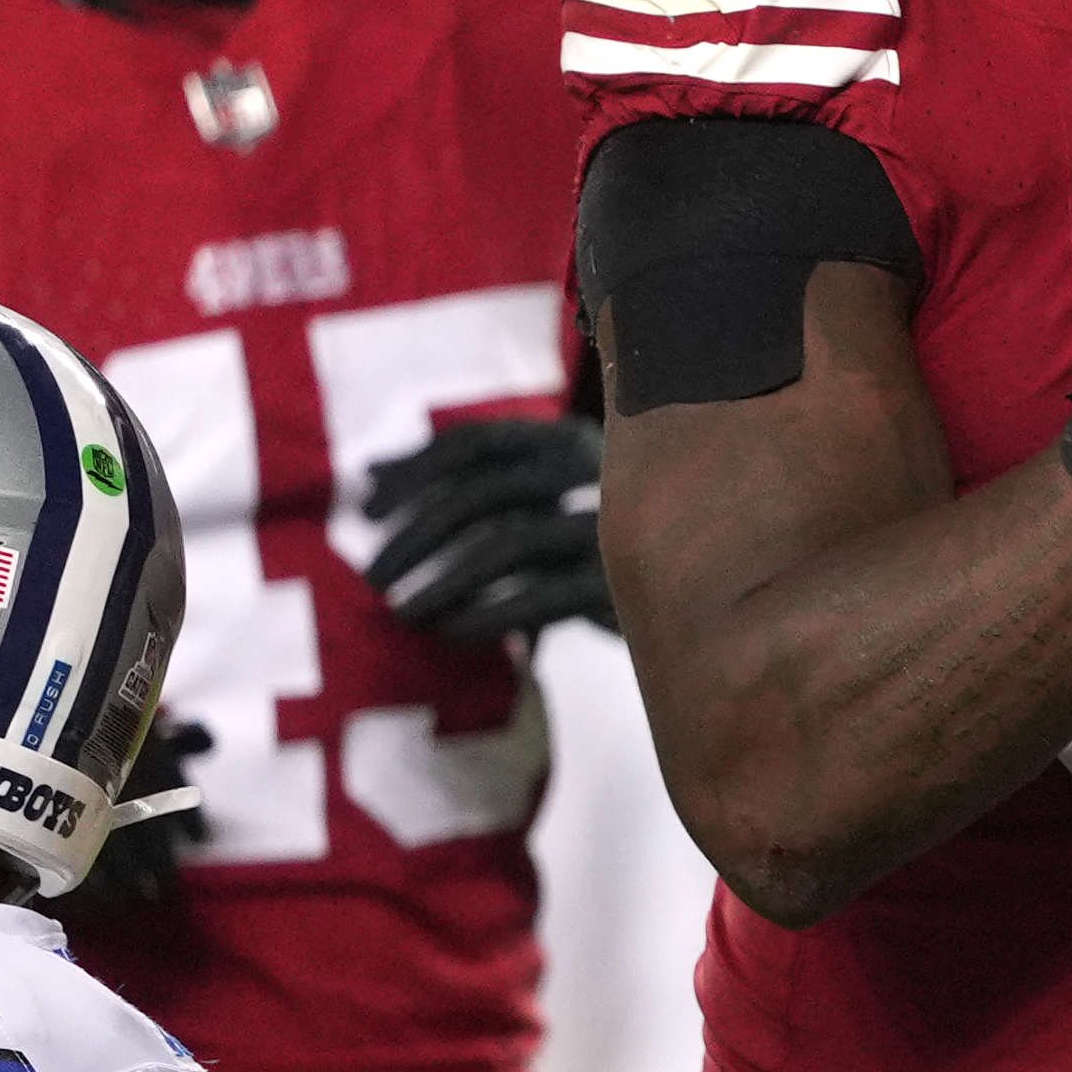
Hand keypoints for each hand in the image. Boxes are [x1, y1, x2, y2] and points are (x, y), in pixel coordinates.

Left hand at [354, 409, 607, 646]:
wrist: (706, 597)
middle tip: (372, 578)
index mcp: (570, 439)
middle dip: (414, 535)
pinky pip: (542, 598)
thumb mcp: (534, 501)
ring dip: (440, 582)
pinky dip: (488, 615)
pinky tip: (453, 633)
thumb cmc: (597, 542)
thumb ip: (460, 481)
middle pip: (482, 493)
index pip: (476, 443)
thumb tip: (366, 473)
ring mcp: (615, 526)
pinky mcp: (627, 585)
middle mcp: (596, 470)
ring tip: (402, 614)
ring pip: (506, 544)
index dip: (412, 471)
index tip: (365, 511)